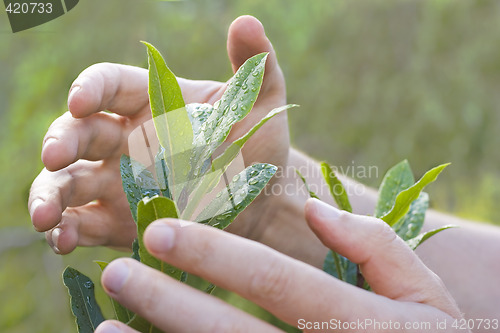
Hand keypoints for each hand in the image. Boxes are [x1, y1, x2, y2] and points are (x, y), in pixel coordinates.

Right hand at [28, 15, 287, 253]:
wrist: (260, 202)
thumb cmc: (258, 147)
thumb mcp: (261, 103)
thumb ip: (254, 63)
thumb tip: (247, 21)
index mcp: (152, 101)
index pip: (109, 85)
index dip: (90, 88)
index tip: (80, 100)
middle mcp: (126, 139)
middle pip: (77, 132)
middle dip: (60, 141)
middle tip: (54, 157)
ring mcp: (118, 181)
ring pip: (68, 180)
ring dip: (48, 194)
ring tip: (43, 216)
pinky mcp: (117, 220)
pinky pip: (82, 223)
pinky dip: (66, 231)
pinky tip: (61, 241)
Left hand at [95, 199, 464, 332]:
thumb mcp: (425, 293)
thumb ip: (376, 247)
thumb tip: (318, 211)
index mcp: (355, 322)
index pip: (273, 280)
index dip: (215, 253)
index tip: (162, 229)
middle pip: (231, 332)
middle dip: (169, 302)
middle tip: (119, 271)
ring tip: (106, 326)